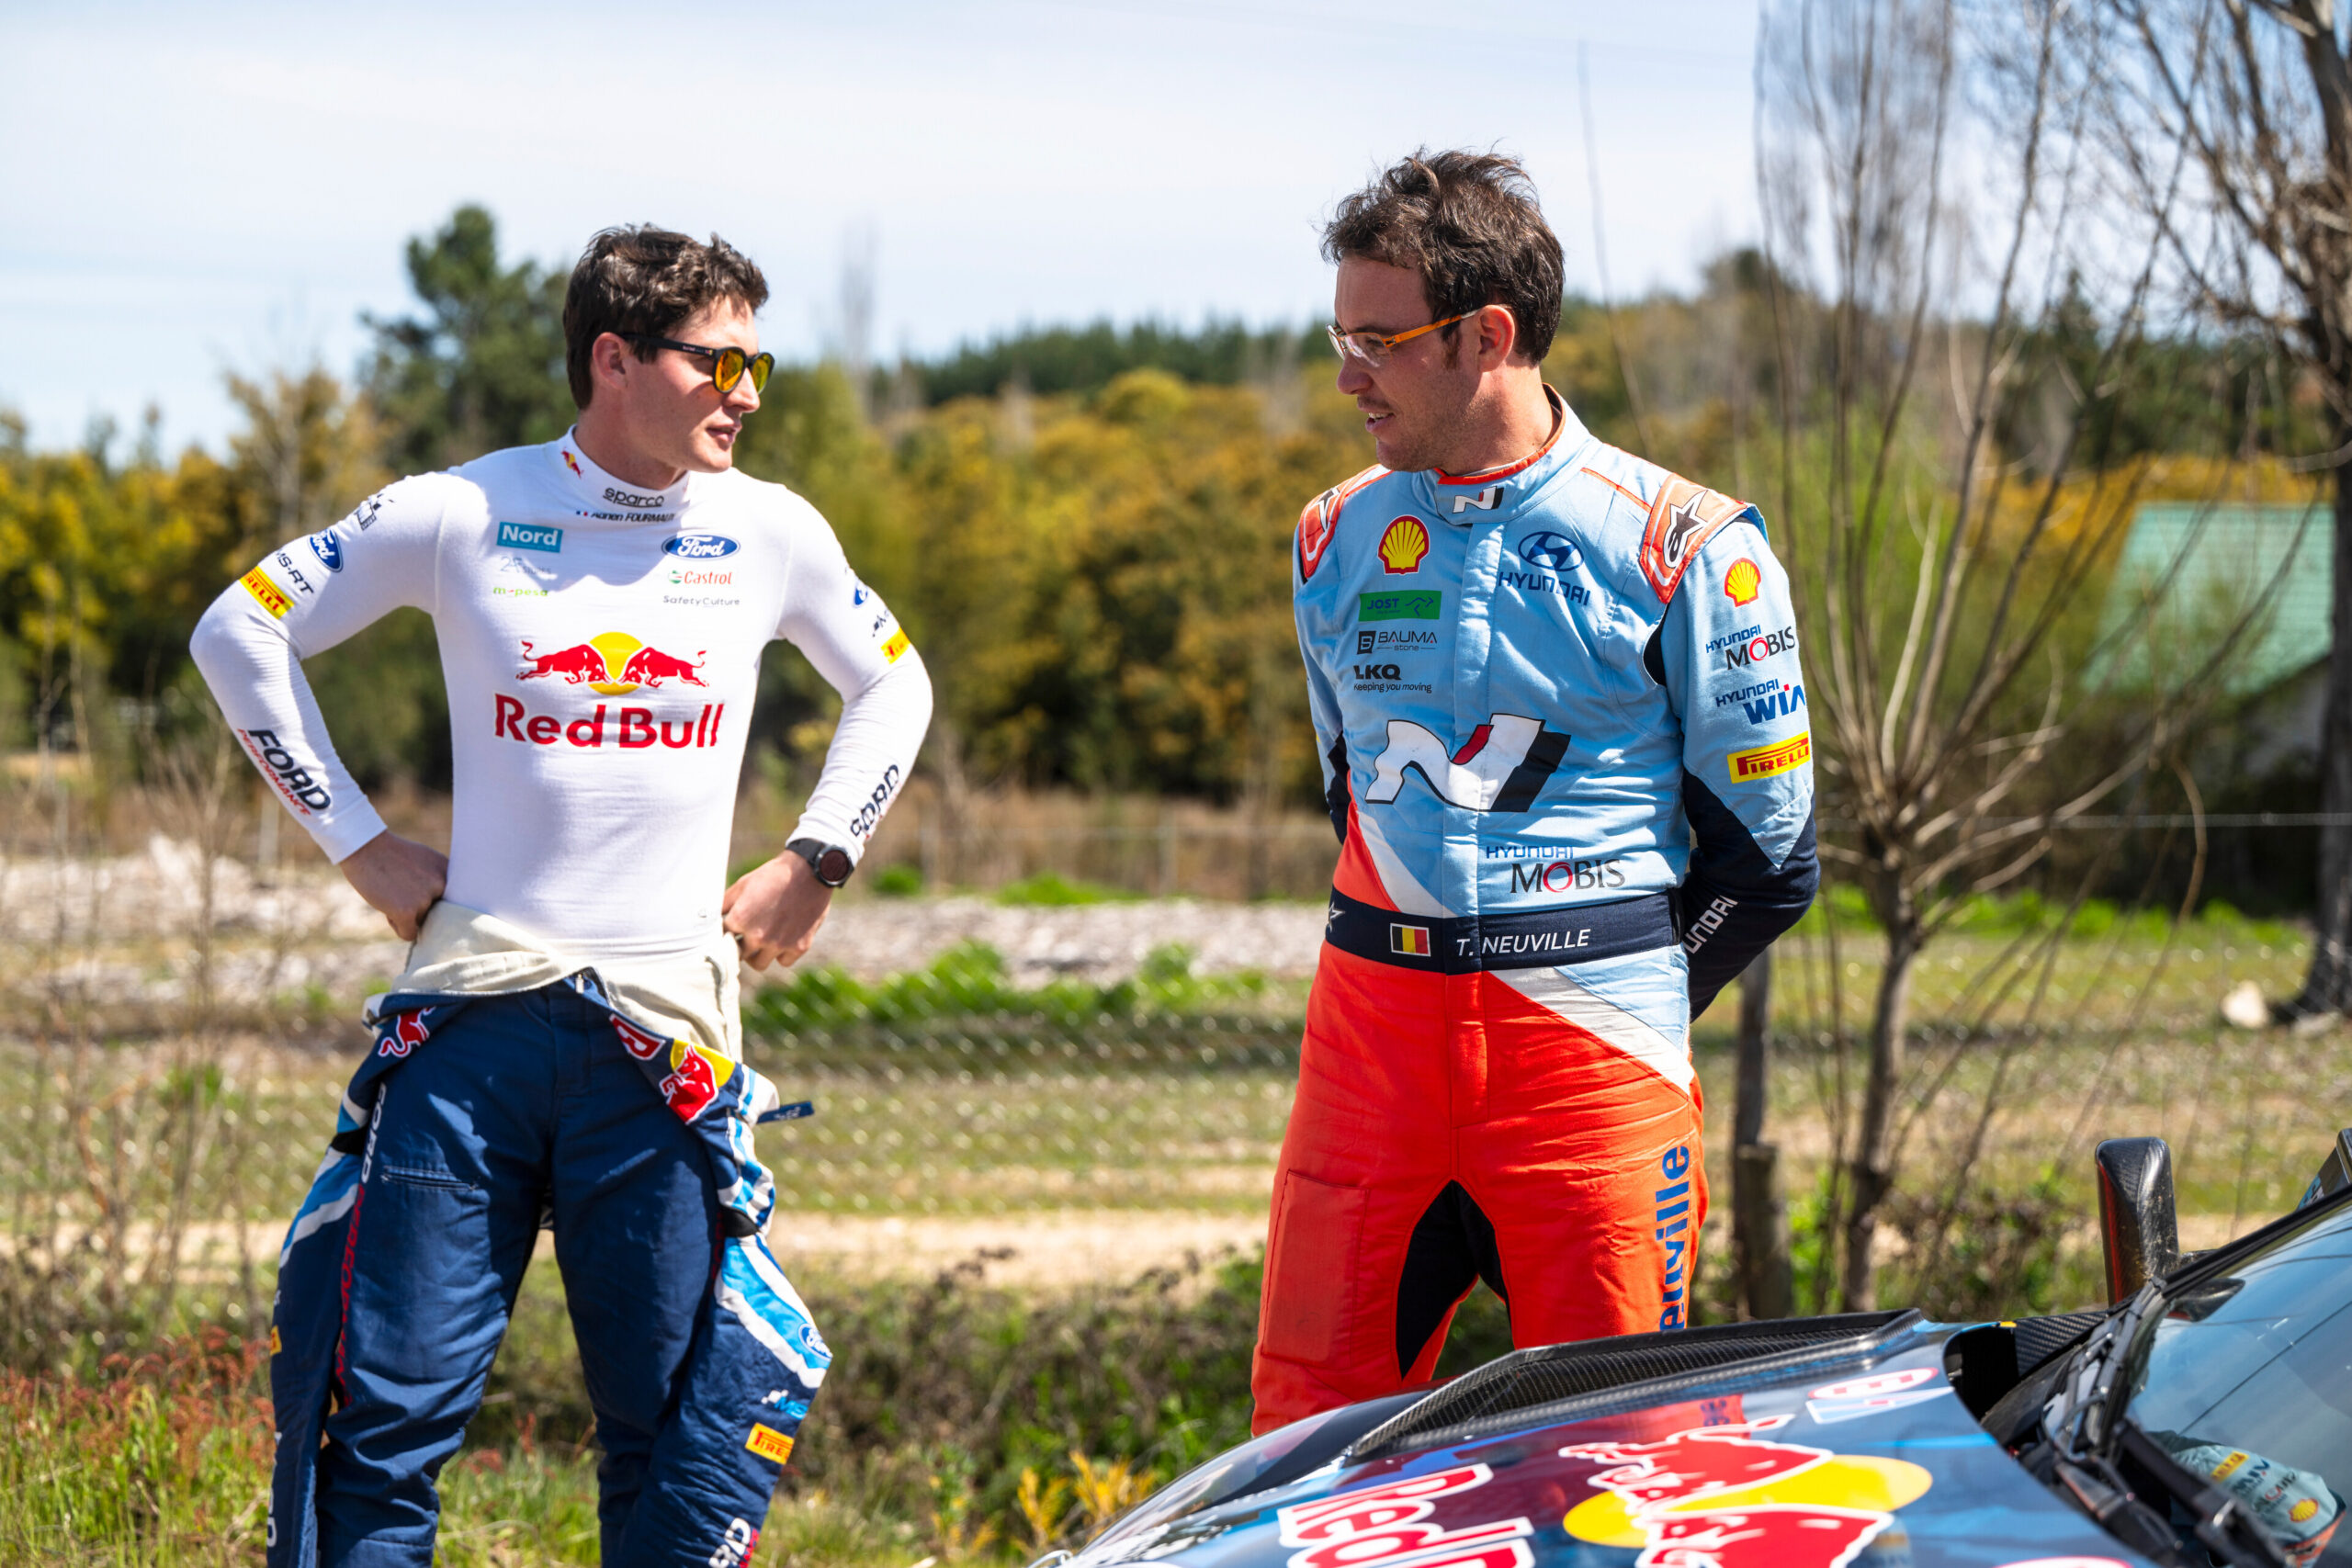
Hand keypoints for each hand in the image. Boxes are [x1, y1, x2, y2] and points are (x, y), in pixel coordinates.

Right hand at [339, 830, 447, 941]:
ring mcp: (424, 898)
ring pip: (420, 922)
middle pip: (435, 914)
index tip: (418, 892)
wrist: (364, 846)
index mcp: (448, 873)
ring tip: (390, 893)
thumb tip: (443, 911)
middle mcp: (442, 885)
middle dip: (419, 908)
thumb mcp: (425, 861)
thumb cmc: (391, 854)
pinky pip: (408, 934)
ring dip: (405, 915)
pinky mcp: (407, 911)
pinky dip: (397, 926)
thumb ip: (437, 883)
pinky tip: (387, 909)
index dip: (432, 900)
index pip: (449, 902)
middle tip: (400, 891)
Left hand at [723, 851, 833, 970]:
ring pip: (759, 964)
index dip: (726, 932)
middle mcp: (758, 935)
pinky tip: (784, 938)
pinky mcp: (799, 947)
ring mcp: (779, 943)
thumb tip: (708, 918)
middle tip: (748, 933)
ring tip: (764, 939)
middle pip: (738, 955)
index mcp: (739, 919)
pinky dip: (782, 953)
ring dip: (759, 954)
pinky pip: (783, 961)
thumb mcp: (743, 884)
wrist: (810, 871)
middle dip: (741, 945)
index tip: (732, 928)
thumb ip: (724, 904)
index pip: (722, 938)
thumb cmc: (773, 875)